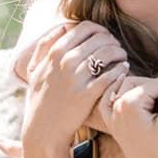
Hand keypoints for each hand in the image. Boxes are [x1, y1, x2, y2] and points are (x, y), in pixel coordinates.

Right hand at [21, 21, 129, 152]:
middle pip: (100, 38)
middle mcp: (65, 62)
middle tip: (117, 48)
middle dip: (113, 41)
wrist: (43, 130)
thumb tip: (62, 27)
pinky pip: (111, 75)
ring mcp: (77, 78)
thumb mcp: (34, 71)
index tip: (104, 37)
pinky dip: (120, 70)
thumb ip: (44, 46)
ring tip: (122, 59)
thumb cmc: (40, 100)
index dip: (100, 29)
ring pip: (108, 53)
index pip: (85, 27)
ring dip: (119, 53)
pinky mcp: (87, 95)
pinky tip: (123, 71)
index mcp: (54, 53)